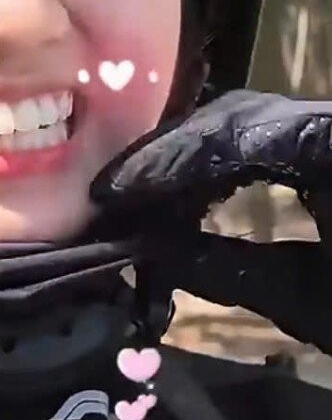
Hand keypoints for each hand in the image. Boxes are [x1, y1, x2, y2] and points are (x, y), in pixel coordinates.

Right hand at [90, 90, 331, 353]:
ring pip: (255, 124)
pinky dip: (233, 170)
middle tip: (116, 200)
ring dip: (195, 161)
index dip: (163, 162)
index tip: (110, 195)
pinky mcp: (330, 152)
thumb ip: (231, 268)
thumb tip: (151, 248)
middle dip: (171, 156)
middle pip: (240, 116)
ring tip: (144, 204)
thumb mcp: (317, 303)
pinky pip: (279, 144)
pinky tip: (196, 200)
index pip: (236, 131)